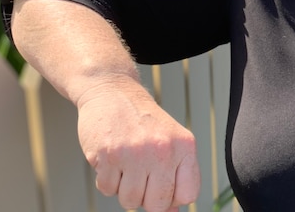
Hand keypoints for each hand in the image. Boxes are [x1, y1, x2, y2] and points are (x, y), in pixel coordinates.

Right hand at [76, 82, 200, 211]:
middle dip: (146, 196)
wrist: (113, 93)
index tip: (162, 184)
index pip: (188, 194)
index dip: (172, 196)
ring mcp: (135, 153)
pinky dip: (106, 179)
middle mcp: (163, 149)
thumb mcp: (170, 142)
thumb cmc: (143, 122)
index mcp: (184, 146)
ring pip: (129, 201)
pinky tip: (112, 158)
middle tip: (140, 173)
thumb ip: (175, 176)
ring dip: (124, 189)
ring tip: (125, 164)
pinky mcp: (108, 155)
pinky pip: (107, 190)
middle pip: (157, 204)